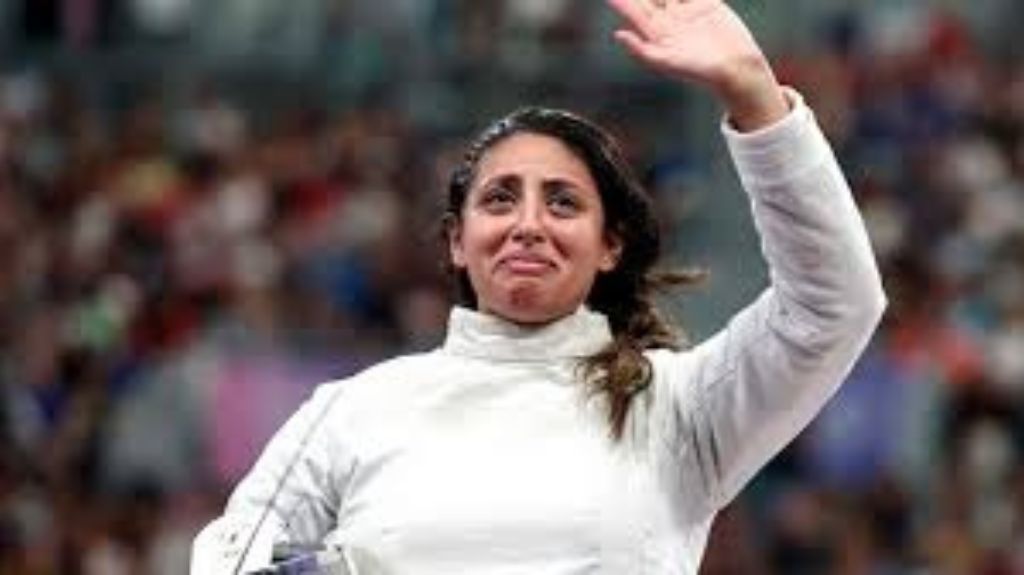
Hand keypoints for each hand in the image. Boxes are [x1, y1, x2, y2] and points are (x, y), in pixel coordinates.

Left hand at [607, 0, 787, 129]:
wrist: (734, 66)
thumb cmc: (699, 70)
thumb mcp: (666, 62)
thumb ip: (640, 50)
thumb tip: (617, 34)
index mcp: (656, 33)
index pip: (634, 10)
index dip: (621, 0)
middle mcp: (669, 20)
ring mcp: (687, 10)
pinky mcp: (706, 3)